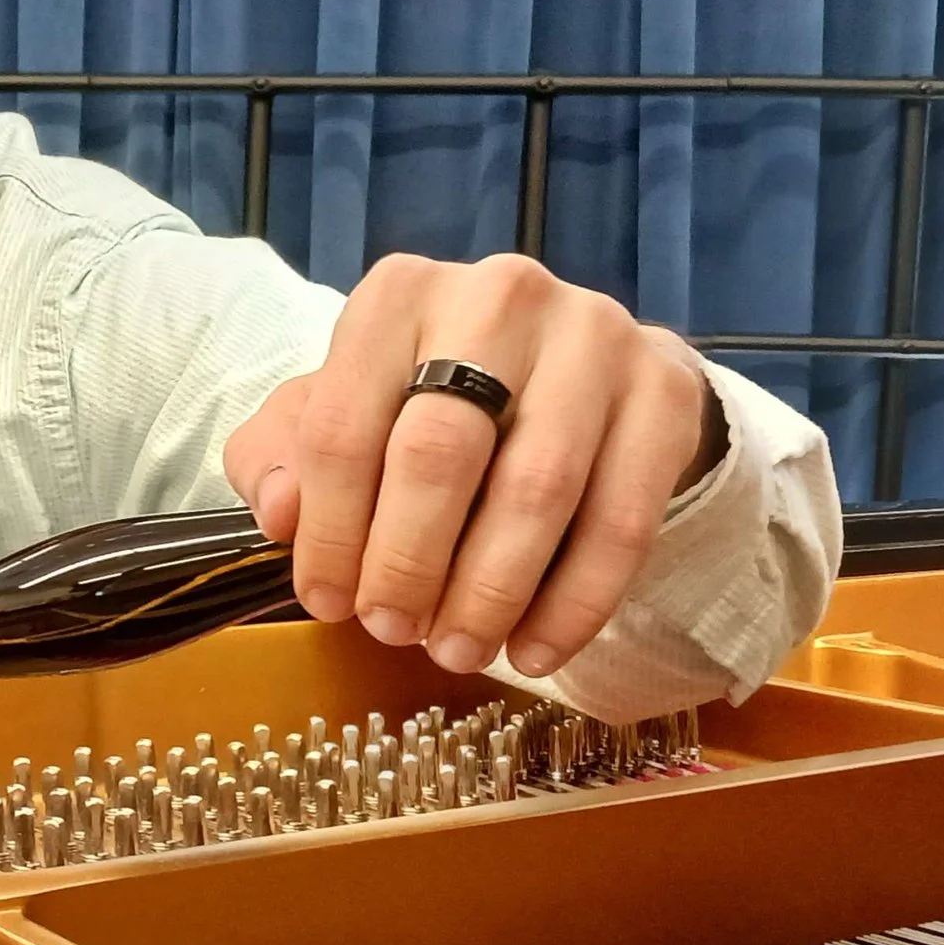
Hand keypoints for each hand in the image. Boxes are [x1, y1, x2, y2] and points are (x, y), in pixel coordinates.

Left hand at [222, 254, 724, 681]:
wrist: (567, 366)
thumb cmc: (425, 393)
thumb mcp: (335, 408)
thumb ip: (281, 454)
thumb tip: (279, 515)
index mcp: (397, 295)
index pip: (343, 426)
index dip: (329, 531)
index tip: (327, 603)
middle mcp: (497, 297)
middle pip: (439, 453)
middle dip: (407, 563)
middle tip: (394, 630)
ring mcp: (593, 336)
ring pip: (536, 489)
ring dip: (489, 591)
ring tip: (458, 649)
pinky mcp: (664, 389)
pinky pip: (622, 519)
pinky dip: (575, 602)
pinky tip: (536, 649)